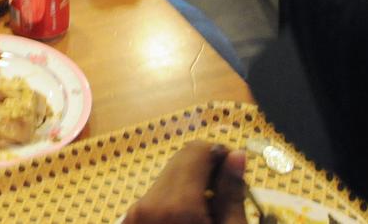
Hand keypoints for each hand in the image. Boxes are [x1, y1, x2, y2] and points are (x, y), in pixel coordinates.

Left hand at [124, 142, 247, 223]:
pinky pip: (156, 196)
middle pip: (180, 162)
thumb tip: (236, 154)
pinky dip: (175, 200)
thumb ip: (232, 193)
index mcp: (177, 204)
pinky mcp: (131, 220)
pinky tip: (190, 218)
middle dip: (206, 169)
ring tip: (209, 209)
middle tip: (226, 193)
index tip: (234, 172)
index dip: (219, 154)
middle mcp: (149, 202)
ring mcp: (135, 213)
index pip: (196, 151)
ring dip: (191, 185)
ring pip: (168, 178)